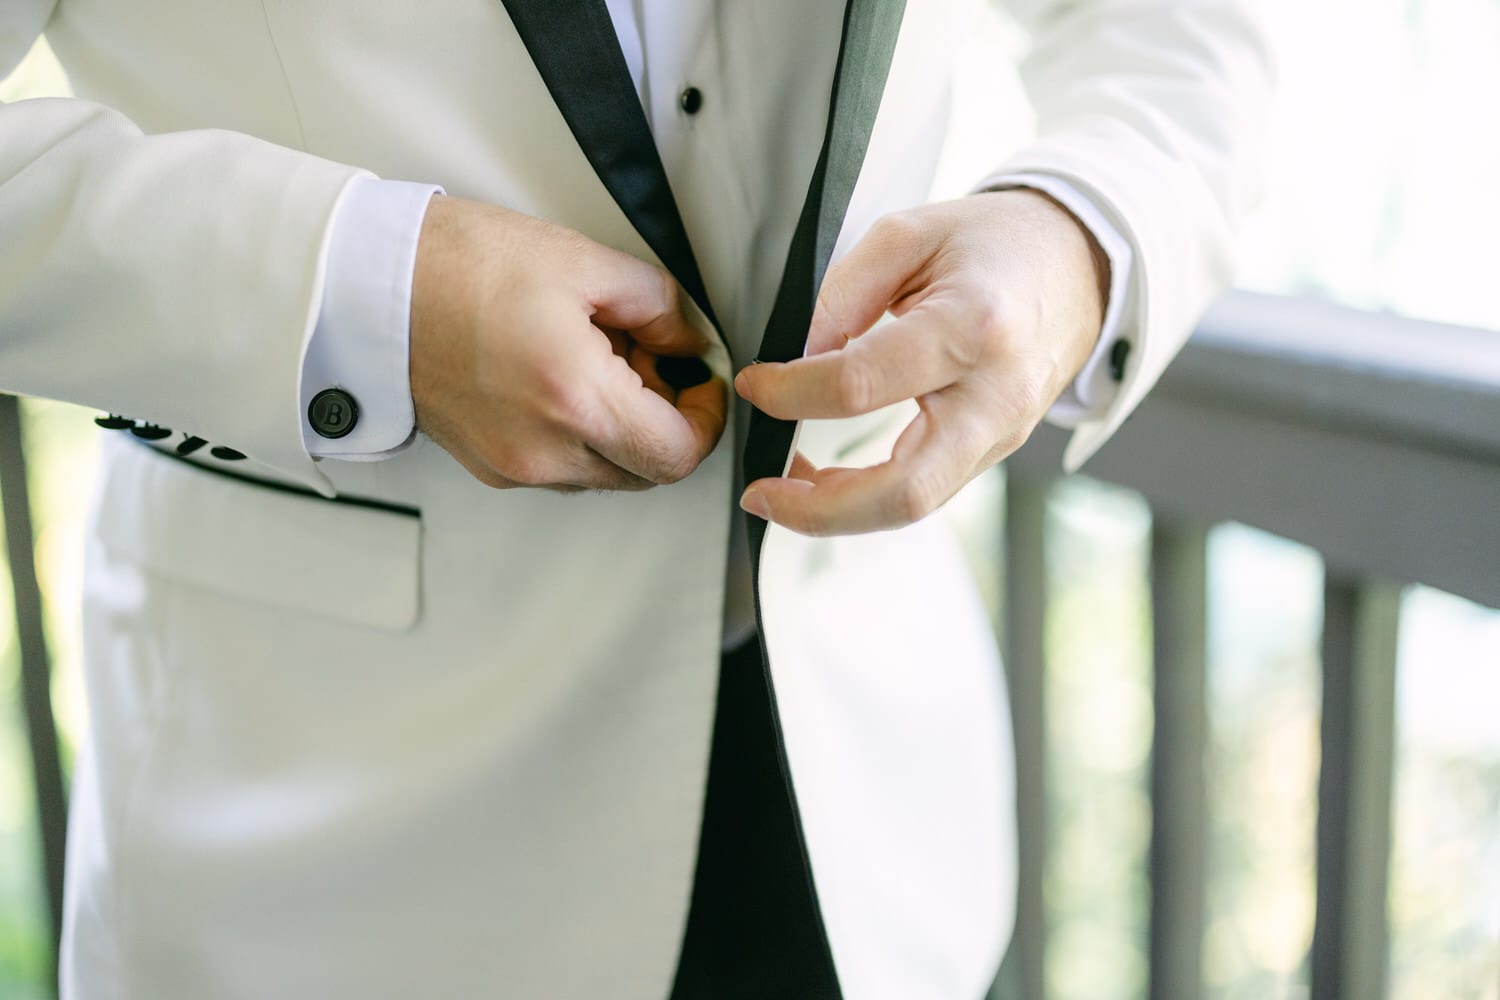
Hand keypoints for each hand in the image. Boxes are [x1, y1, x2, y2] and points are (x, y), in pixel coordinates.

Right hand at [410, 195, 726, 491]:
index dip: (706, 422)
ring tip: (602, 362)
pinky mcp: (488, 466)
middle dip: (667, 422)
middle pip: (646, 472)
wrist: (366, 285)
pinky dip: (581, 435)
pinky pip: (562, 467)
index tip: (704, 385)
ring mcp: (512, 465)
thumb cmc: (457, 265)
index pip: (677, 455)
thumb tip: (691, 341)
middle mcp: (544, 450)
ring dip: (623, 430)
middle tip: (655, 361)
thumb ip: (659, 306)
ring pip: (606, 473)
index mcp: (574, 400)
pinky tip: (563, 380)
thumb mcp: (581, 262)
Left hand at [735, 188, 1107, 534]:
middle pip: (904, 491)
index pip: (860, 385)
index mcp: (971, 328)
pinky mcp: (993, 450)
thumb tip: (790, 354)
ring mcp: (1000, 433)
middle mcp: (994, 395)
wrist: (1078, 265)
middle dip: (819, 508)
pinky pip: (925, 491)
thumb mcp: (909, 235)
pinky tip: (827, 481)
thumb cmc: (996, 244)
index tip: (755, 384)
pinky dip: (867, 497)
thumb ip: (841, 294)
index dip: (790, 393)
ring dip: (838, 511)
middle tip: (761, 492)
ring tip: (784, 487)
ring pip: (915, 505)